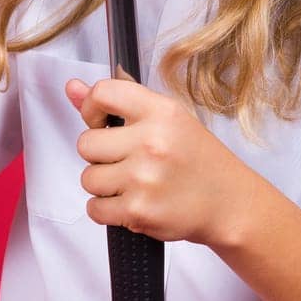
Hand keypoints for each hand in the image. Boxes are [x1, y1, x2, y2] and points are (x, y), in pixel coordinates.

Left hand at [64, 75, 255, 247]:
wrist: (228, 203)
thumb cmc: (197, 159)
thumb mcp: (167, 119)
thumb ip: (118, 101)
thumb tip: (72, 88)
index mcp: (161, 111)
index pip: (102, 93)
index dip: (91, 109)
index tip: (99, 122)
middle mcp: (152, 142)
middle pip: (86, 143)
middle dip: (100, 155)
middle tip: (126, 159)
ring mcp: (144, 179)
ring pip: (88, 178)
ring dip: (104, 184)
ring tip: (132, 182)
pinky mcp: (139, 212)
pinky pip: (95, 209)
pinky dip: (106, 210)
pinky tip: (130, 202)